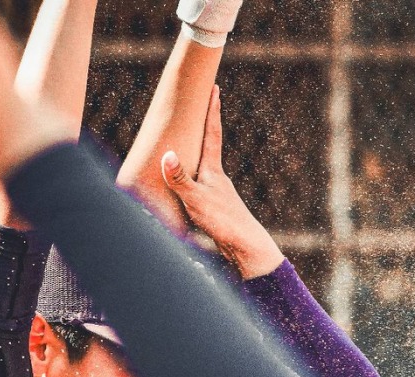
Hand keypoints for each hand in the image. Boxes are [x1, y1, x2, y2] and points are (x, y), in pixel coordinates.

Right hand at [160, 86, 283, 278]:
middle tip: (200, 106)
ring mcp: (217, 193)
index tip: (214, 88)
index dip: (212, 111)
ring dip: (196, 155)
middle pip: (209, 146)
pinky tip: (185, 190)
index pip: (212, 133)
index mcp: (213, 171)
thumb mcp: (197, 200)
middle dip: (204, 126)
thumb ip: (181, 179)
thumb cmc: (223, 223)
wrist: (246, 249)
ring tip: (186, 144)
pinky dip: (190, 181)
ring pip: (203, 168)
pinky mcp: (215, 209)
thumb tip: (167, 155)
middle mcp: (217, 178)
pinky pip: (198, 188)